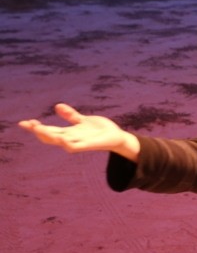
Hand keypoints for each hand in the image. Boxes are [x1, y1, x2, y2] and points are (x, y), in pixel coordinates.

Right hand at [19, 103, 139, 160]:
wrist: (117, 137)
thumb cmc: (99, 130)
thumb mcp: (83, 120)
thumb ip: (71, 115)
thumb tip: (57, 106)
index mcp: (68, 132)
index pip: (48, 130)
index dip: (36, 127)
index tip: (24, 122)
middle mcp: (71, 138)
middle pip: (51, 136)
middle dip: (39, 131)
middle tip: (28, 124)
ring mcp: (80, 142)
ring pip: (61, 141)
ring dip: (50, 136)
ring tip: (39, 129)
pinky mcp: (90, 145)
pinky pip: (76, 147)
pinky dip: (68, 144)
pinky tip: (61, 140)